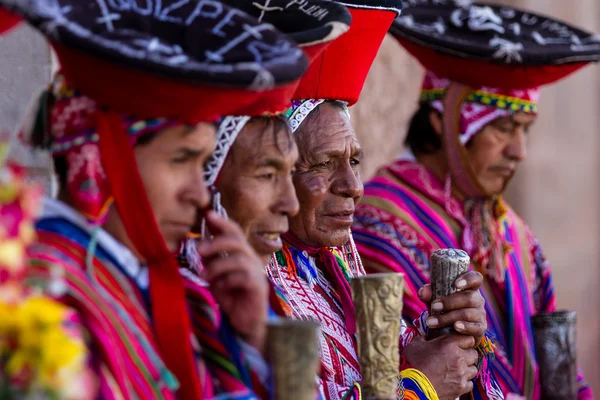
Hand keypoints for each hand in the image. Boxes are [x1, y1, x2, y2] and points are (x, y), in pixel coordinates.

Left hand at [197, 211, 267, 353]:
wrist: (244, 326)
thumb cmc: (230, 299)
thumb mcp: (216, 277)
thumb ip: (210, 261)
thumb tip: (197, 244)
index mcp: (241, 255)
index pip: (234, 232)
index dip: (222, 222)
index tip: (208, 214)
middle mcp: (252, 261)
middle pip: (237, 241)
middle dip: (216, 242)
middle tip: (199, 251)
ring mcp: (257, 274)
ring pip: (240, 258)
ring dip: (218, 265)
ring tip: (205, 276)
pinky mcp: (259, 288)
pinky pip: (244, 277)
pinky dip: (228, 280)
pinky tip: (220, 289)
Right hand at [403, 334, 478, 399]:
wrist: (412, 387)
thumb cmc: (412, 364)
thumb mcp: (415, 345)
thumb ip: (424, 339)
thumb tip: (427, 338)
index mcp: (448, 344)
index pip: (468, 338)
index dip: (463, 341)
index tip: (457, 344)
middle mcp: (459, 358)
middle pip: (474, 354)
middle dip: (467, 355)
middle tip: (456, 357)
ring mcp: (461, 374)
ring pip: (473, 369)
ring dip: (466, 369)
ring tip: (455, 370)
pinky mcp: (461, 388)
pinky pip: (469, 383)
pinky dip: (463, 382)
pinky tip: (453, 381)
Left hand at [419, 271, 486, 344]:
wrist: (449, 330)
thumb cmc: (443, 308)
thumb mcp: (434, 299)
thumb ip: (428, 293)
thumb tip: (423, 292)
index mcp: (469, 288)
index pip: (475, 278)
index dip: (468, 279)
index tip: (456, 284)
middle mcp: (477, 300)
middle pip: (469, 298)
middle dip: (449, 302)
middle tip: (434, 307)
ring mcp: (480, 314)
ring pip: (467, 314)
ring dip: (448, 318)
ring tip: (432, 322)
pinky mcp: (480, 329)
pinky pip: (475, 328)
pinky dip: (465, 327)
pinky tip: (455, 327)